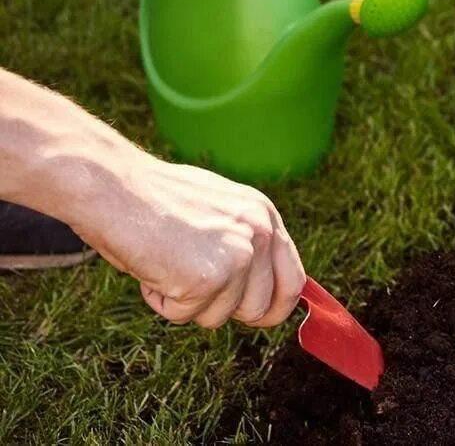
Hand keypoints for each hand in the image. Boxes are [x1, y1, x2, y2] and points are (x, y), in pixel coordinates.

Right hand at [71, 157, 304, 328]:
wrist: (113, 186)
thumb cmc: (152, 198)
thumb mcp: (216, 211)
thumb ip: (241, 242)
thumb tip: (254, 288)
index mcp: (264, 216)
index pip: (293, 280)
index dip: (276, 306)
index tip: (260, 318)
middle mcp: (260, 234)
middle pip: (260, 309)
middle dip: (224, 309)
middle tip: (190, 285)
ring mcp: (237, 257)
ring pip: (217, 317)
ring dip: (186, 302)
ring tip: (165, 262)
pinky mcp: (208, 278)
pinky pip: (183, 314)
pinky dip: (160, 300)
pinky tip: (150, 266)